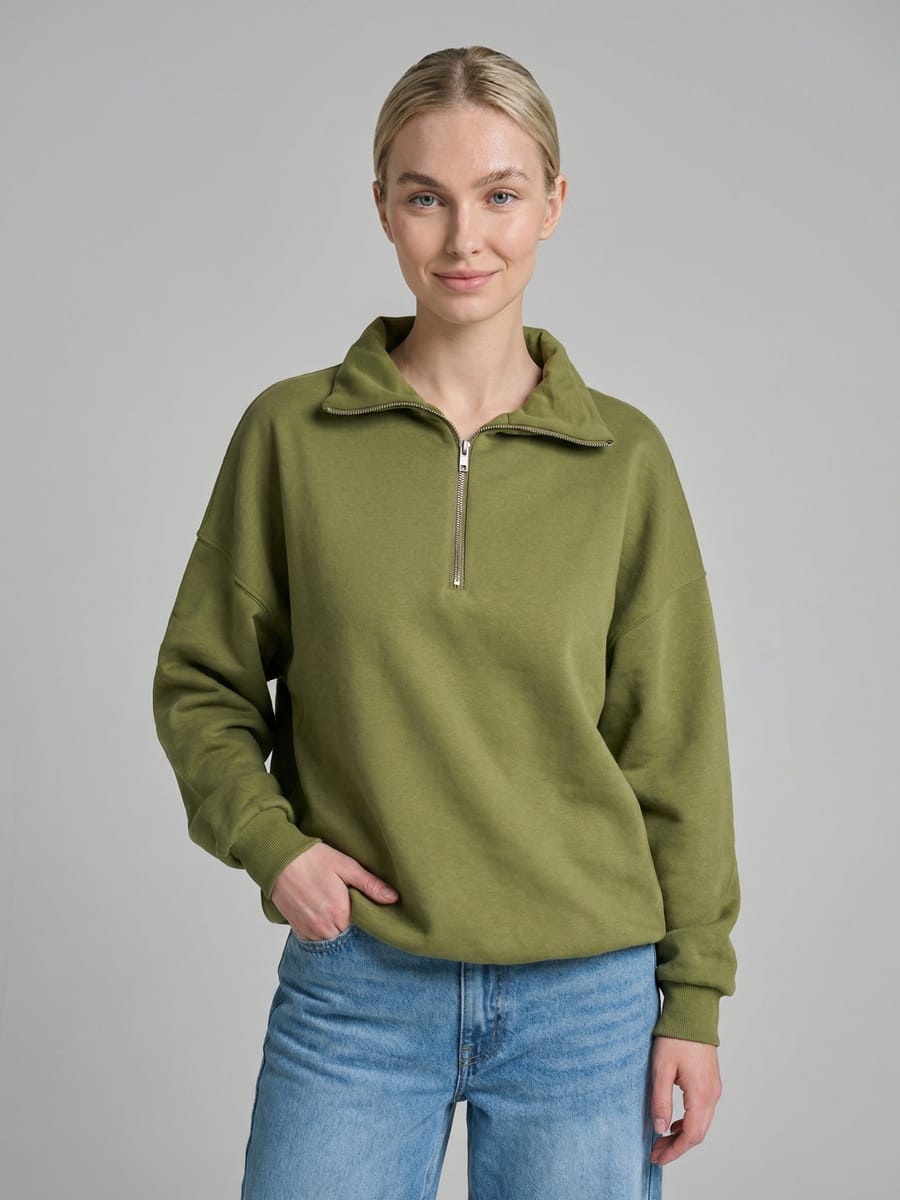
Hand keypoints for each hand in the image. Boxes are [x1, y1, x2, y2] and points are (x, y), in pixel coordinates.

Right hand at [270, 842, 399, 940]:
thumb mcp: (347, 866)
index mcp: (340, 913)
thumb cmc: (314, 859)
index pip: (363, 930)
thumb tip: (393, 898)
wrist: (280, 859)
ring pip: (331, 941)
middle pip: (347, 938)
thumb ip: (370, 885)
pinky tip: (325, 918)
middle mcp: (324, 927)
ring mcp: (309, 930)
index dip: (368, 922)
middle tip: (355, 912)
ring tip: (340, 914)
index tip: (370, 913)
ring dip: (337, 932)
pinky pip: (315, 941)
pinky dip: (322, 933)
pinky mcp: (297, 929)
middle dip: (353, 929)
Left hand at [648, 1036, 722, 1165]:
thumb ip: (661, 1101)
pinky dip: (688, 1123)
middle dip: (677, 1147)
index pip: (690, 1135)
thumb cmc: (675, 1037)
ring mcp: (714, 1089)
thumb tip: (660, 1129)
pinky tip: (673, 1122)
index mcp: (701, 1094)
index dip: (674, 1151)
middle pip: (697, 1134)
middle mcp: (712, 1095)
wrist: (692, 1014)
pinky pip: (702, 1112)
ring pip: (701, 1124)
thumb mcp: (661, 1069)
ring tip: (661, 1140)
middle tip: (656, 1153)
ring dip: (682, 1136)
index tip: (657, 1158)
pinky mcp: (710, 1083)